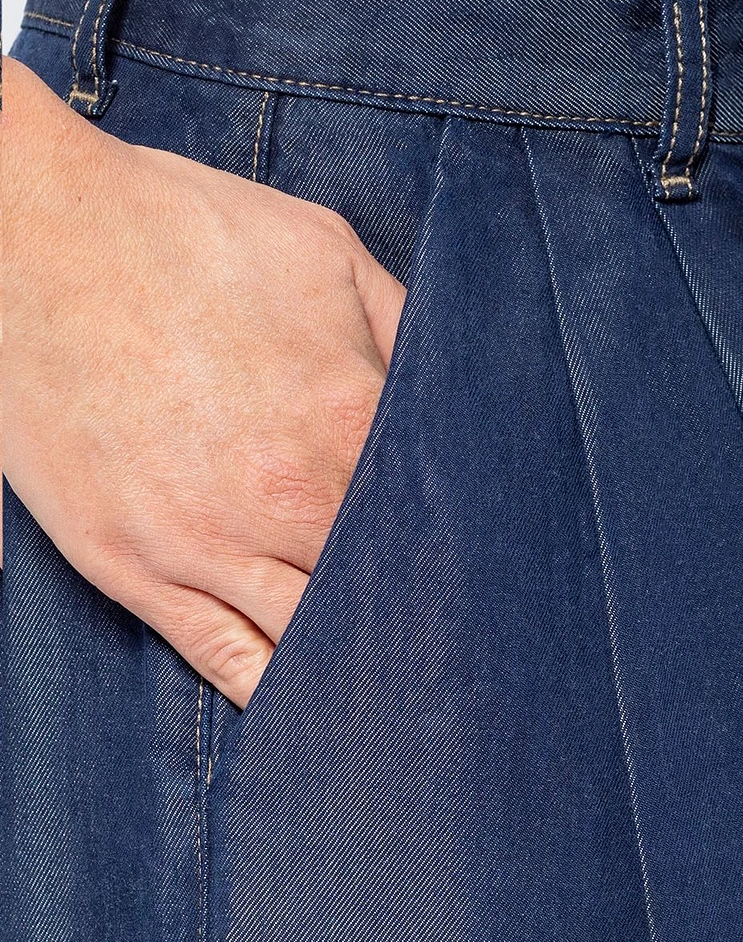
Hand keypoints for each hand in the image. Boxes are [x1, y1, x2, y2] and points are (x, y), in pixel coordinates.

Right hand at [2, 57, 405, 706]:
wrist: (34, 235)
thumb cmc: (183, 231)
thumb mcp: (325, 250)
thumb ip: (402, 328)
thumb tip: (448, 391)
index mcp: (348, 417)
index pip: (438, 521)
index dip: (468, 554)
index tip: (498, 584)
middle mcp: (285, 497)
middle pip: (385, 593)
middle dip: (424, 622)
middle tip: (470, 661)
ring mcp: (203, 541)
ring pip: (310, 642)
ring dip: (359, 670)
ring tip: (405, 705)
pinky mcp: (131, 565)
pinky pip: (219, 656)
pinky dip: (270, 692)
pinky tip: (309, 709)